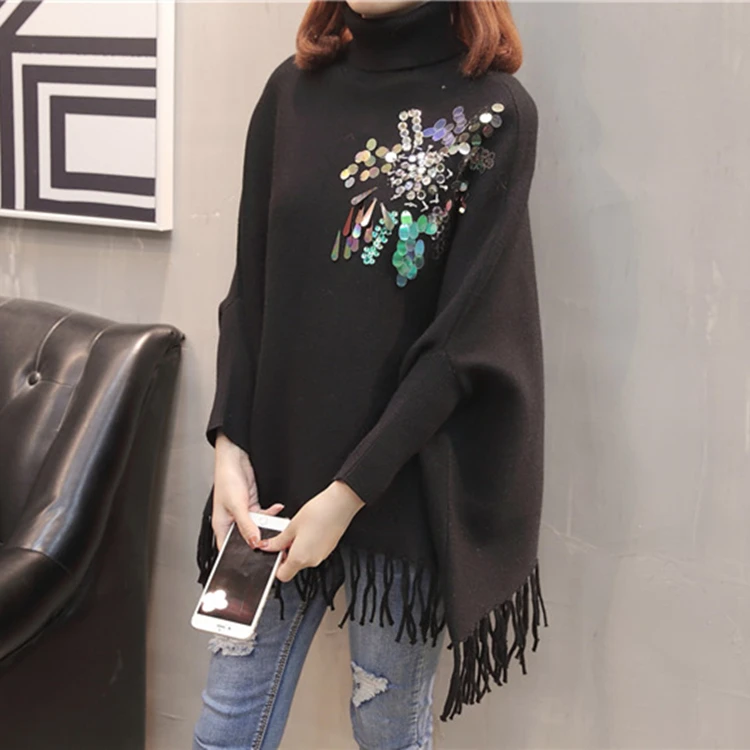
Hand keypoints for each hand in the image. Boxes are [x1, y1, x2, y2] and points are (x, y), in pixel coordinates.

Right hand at [212, 431, 284, 549]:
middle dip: (259, 540)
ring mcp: (243, 514)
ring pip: (257, 527)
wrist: (235, 459)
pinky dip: (271, 513)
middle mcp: (232, 522)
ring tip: (278, 524)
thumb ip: (246, 525)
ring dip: (268, 525)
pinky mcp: (252, 506)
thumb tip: (255, 542)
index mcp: (222, 526)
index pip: (228, 549)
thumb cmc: (226, 479)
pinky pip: (263, 515)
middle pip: (246, 539)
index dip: (239, 557)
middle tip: (272, 543)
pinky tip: (277, 509)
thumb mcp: (237, 506)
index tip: (254, 562)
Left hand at [259, 480, 364, 581]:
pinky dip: (307, 544)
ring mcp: (322, 556)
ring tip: (298, 530)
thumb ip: (277, 541)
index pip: (282, 576)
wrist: (340, 505)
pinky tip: (308, 529)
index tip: (274, 553)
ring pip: (303, 558)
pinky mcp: (328, 549)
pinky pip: (313, 552)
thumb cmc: (318, 513)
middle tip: (285, 537)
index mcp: (300, 558)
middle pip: (293, 566)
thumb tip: (267, 546)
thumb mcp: (291, 526)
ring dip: (297, 548)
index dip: (275, 566)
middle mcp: (312, 561)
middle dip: (286, 553)